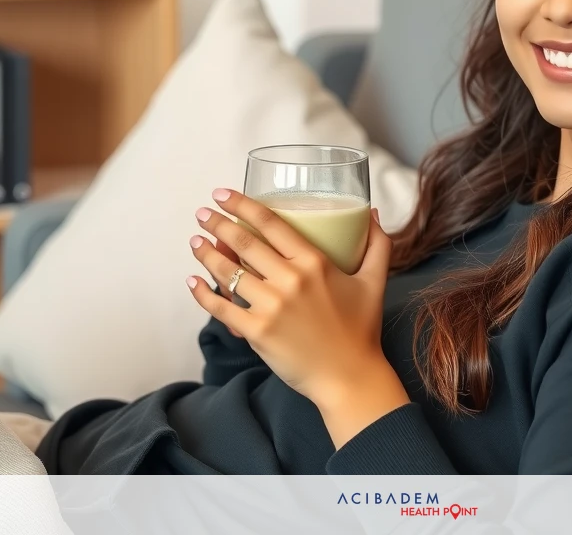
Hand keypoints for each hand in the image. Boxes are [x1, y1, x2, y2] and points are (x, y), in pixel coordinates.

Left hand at [186, 189, 408, 443]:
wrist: (350, 377)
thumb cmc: (362, 330)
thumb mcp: (375, 281)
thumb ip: (377, 244)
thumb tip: (374, 213)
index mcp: (314, 263)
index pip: (271, 224)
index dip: (243, 205)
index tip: (223, 193)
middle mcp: (290, 280)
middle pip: (244, 243)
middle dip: (218, 224)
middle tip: (203, 213)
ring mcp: (270, 307)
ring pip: (228, 273)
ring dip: (207, 254)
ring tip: (195, 242)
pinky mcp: (257, 332)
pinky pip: (221, 308)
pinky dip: (203, 295)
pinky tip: (193, 283)